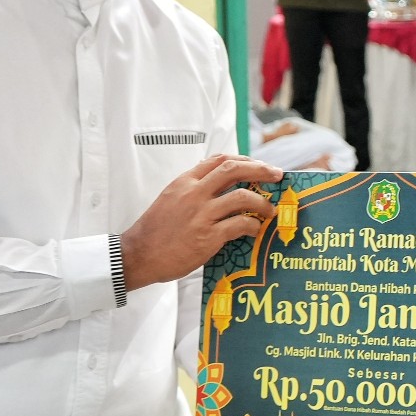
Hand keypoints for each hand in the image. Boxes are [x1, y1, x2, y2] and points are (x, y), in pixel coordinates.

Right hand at [120, 156, 279, 291]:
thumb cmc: (155, 231)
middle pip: (234, 170)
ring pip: (243, 196)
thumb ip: (193, 189)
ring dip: (262, 203)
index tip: (258, 165)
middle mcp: (194, 193)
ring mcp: (201, 214)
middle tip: (277, 175)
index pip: (218, 159)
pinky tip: (255, 230)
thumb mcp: (170, 199)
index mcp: (184, 182)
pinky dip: (253, 226)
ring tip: (270, 210)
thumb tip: (221, 185)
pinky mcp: (208, 237)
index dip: (243, 159)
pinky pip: (240, 225)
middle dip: (261, 170)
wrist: (137, 255)